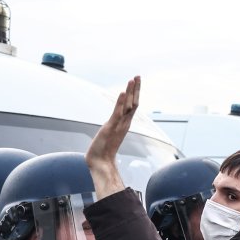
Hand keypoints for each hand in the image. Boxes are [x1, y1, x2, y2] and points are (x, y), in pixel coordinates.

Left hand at [85, 76, 139, 198]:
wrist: (100, 164)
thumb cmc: (102, 152)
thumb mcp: (109, 135)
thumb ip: (112, 129)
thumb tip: (112, 126)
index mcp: (124, 124)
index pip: (132, 106)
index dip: (135, 93)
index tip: (135, 82)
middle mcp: (124, 123)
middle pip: (134, 103)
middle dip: (136, 89)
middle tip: (138, 76)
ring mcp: (119, 125)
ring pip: (128, 106)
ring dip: (131, 92)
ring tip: (133, 79)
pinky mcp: (111, 128)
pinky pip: (118, 113)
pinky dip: (121, 102)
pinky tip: (123, 93)